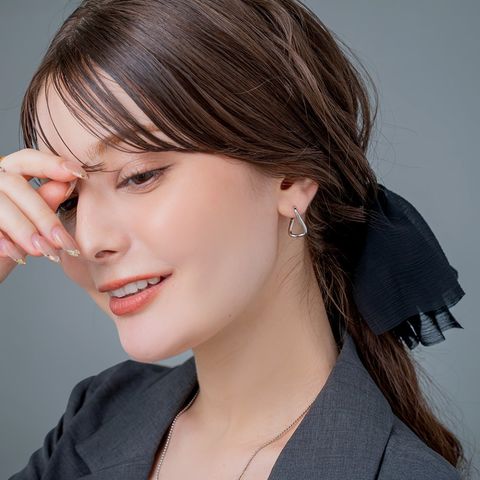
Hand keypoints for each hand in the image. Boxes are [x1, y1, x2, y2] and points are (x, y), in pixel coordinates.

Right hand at [0, 149, 87, 282]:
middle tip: (63, 242)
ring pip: (1, 205)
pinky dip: (3, 240)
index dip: (52, 164)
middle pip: (16, 185)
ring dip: (25, 229)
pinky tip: (17, 254)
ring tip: (45, 251)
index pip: (28, 159)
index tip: (80, 174)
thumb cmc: (16, 239)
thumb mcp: (35, 221)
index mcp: (8, 173)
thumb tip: (65, 185)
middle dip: (43, 215)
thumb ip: (47, 201)